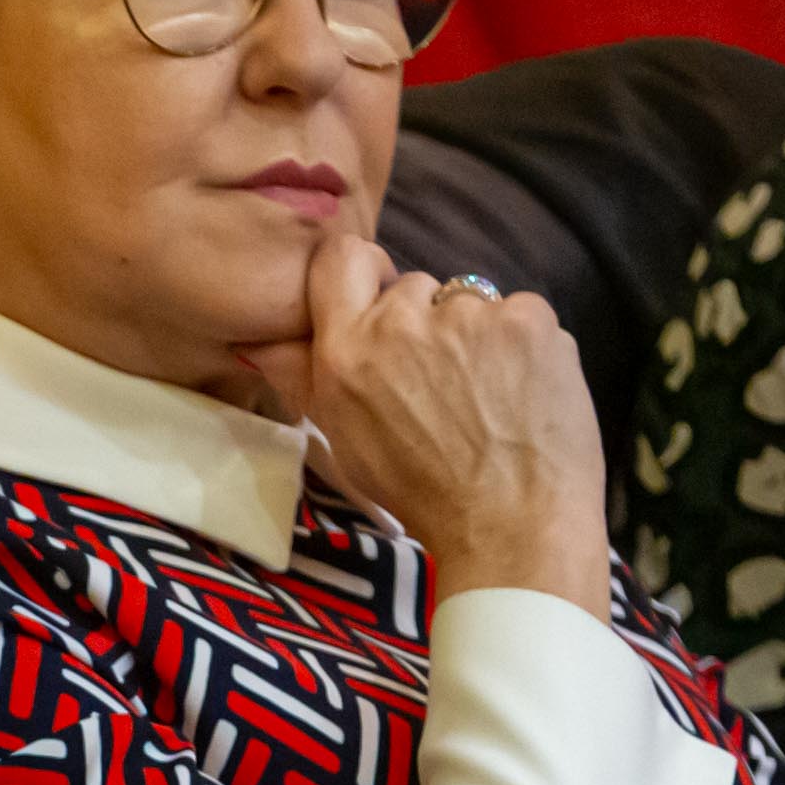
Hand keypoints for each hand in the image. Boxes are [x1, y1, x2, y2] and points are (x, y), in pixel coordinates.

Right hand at [248, 230, 609, 608]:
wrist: (512, 526)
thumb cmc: (421, 493)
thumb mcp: (343, 441)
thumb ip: (299, 377)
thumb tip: (255, 338)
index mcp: (347, 350)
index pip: (340, 258)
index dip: (365, 273)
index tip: (383, 306)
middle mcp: (402, 320)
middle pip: (415, 289)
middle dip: (428, 326)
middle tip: (443, 387)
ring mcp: (470, 315)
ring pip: (472, 304)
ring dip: (479, 338)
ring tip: (490, 398)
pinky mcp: (528, 319)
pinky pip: (522, 313)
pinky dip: (526, 346)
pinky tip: (525, 392)